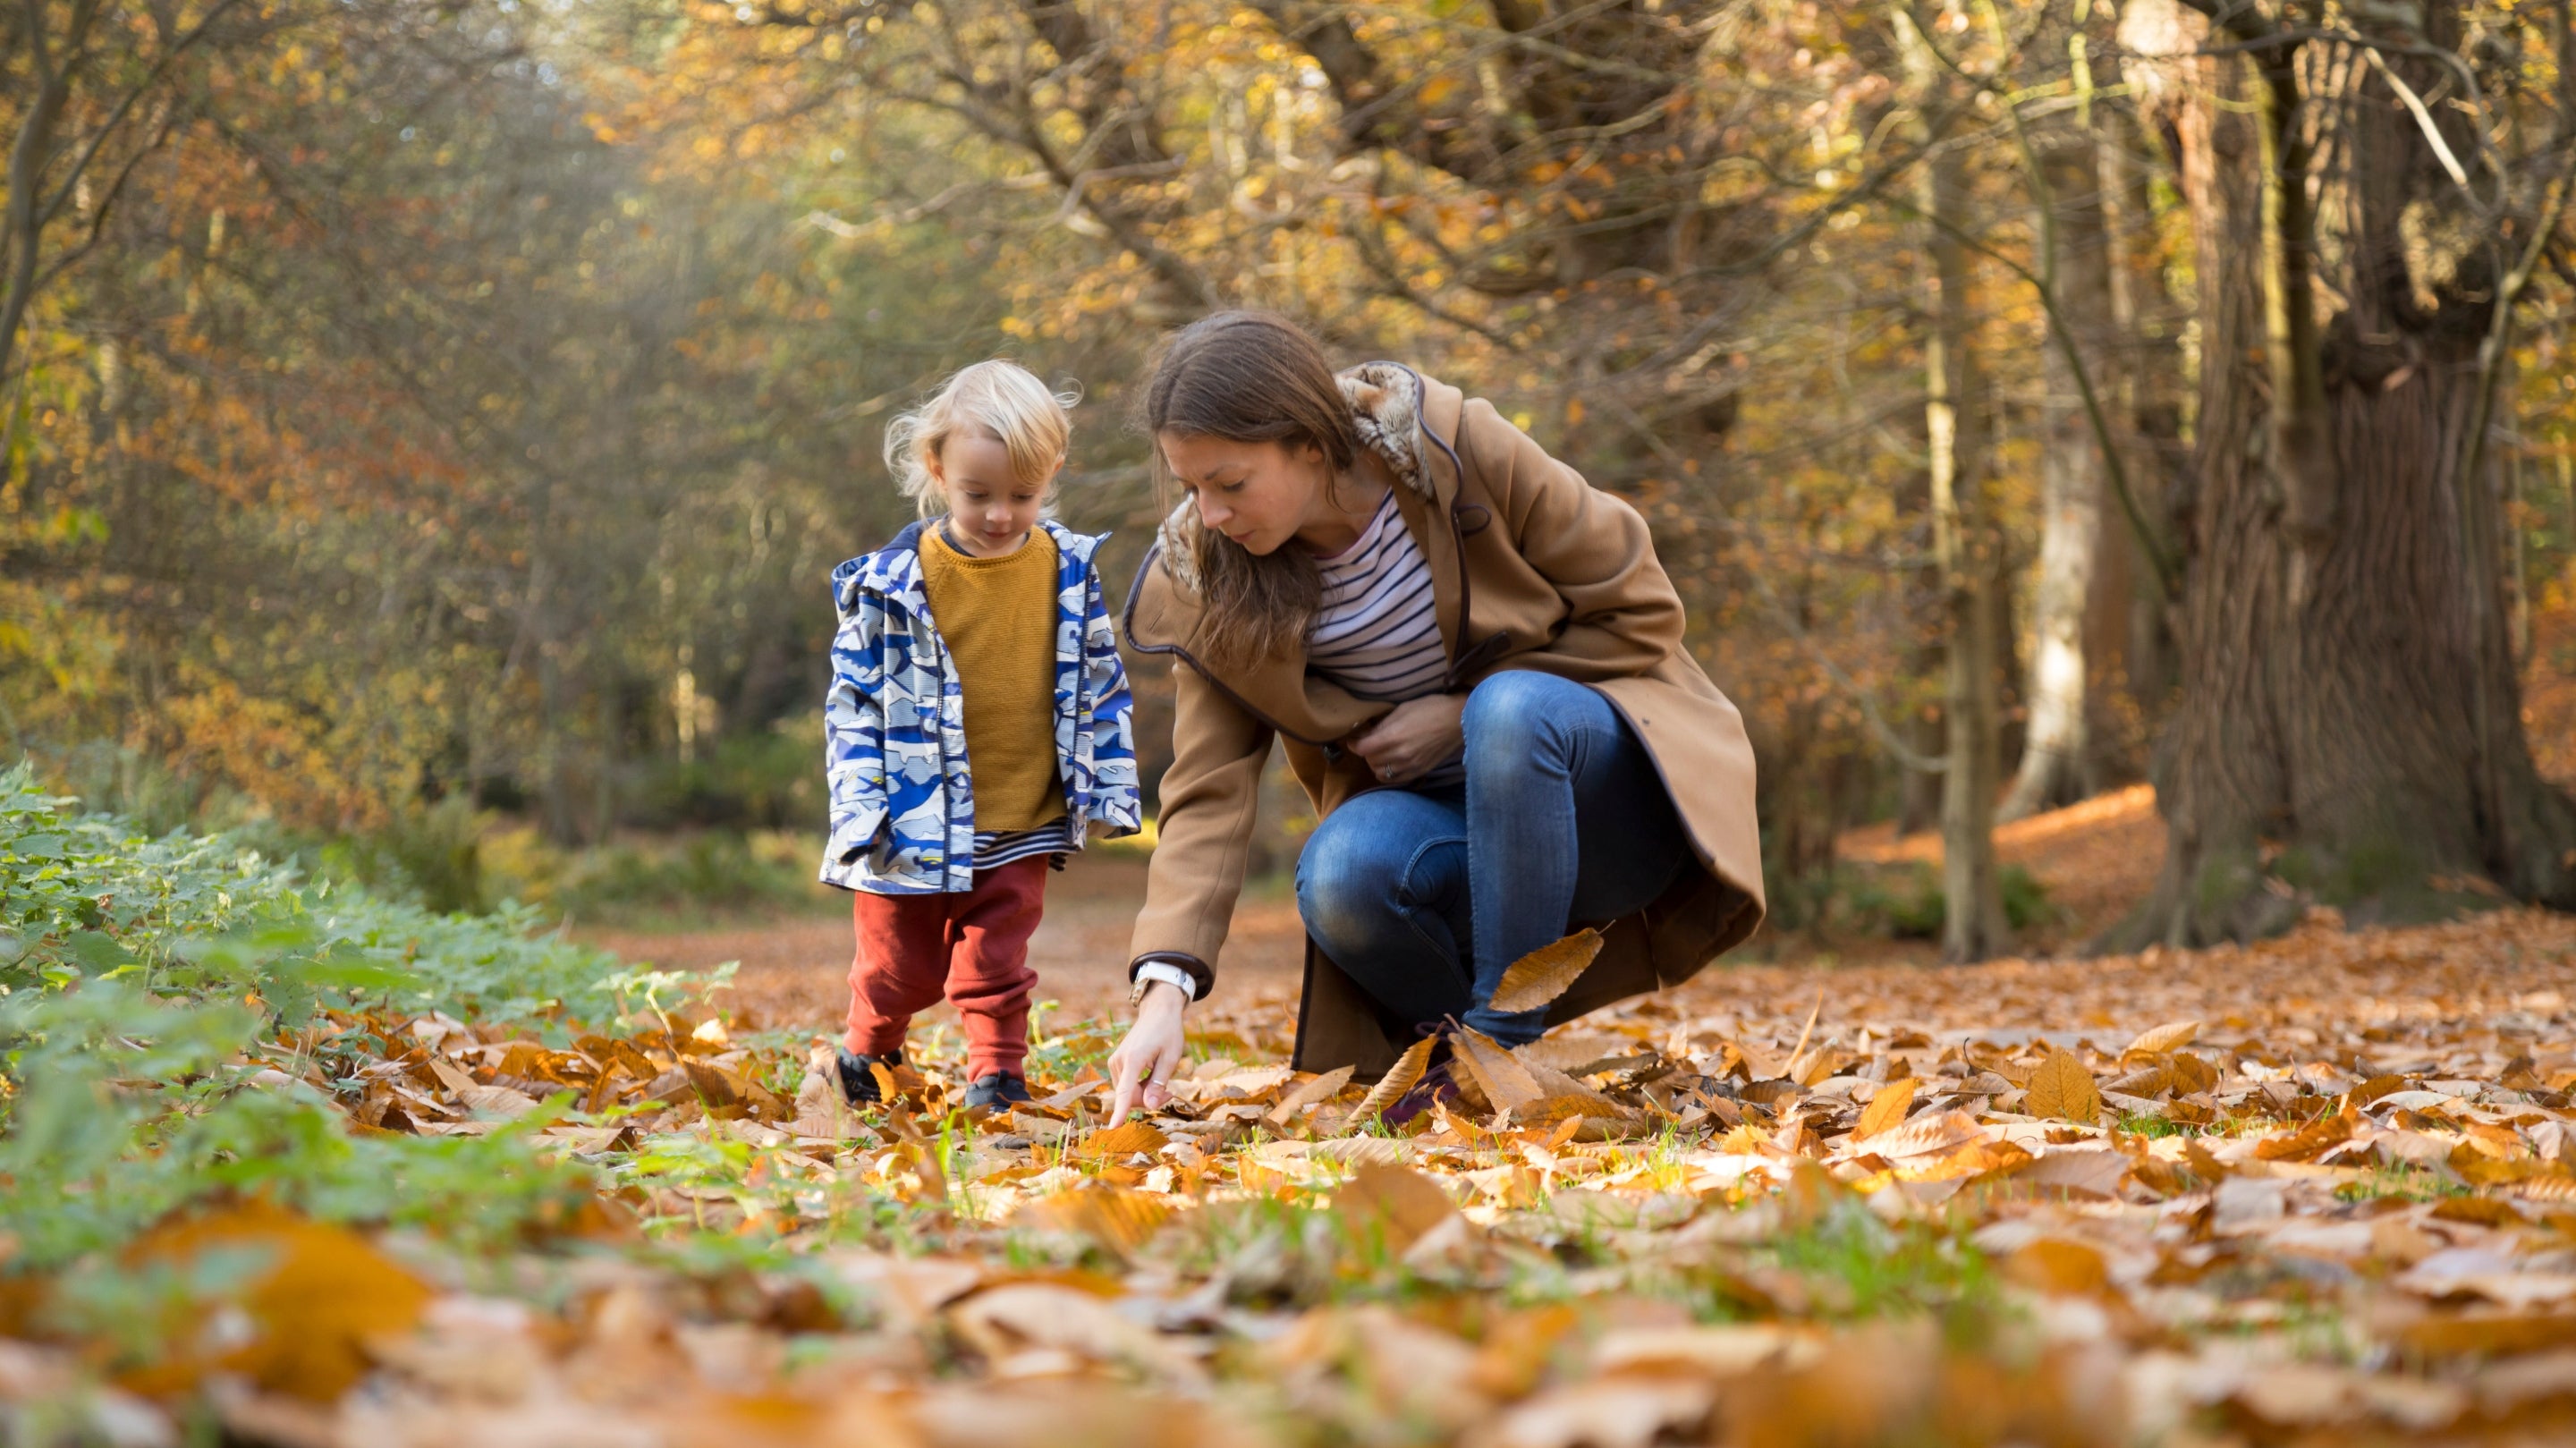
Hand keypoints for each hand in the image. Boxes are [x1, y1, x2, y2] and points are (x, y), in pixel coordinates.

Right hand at [1106, 980, 1188, 1125]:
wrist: (1158, 1012)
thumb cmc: (1168, 1033)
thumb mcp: (1171, 1058)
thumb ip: (1159, 1083)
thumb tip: (1149, 1105)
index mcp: (1133, 1059)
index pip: (1126, 1092)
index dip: (1120, 1112)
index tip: (1113, 1128)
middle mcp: (1118, 1061)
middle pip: (1130, 1097)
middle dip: (1148, 1100)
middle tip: (1170, 1092)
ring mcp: (1115, 1062)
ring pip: (1128, 1093)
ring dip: (1144, 1093)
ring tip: (1162, 1079)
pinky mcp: (1115, 1063)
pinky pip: (1126, 1085)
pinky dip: (1138, 1087)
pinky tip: (1151, 1075)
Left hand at [1345, 694, 1465, 784]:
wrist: (1458, 719)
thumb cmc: (1431, 708)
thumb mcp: (1402, 710)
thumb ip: (1382, 725)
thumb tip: (1366, 734)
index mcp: (1393, 736)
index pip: (1362, 748)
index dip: (1354, 743)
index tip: (1354, 739)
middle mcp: (1400, 755)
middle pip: (1370, 761)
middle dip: (1366, 752)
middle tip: (1369, 743)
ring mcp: (1410, 766)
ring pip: (1380, 774)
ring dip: (1376, 764)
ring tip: (1380, 755)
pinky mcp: (1420, 772)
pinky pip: (1396, 780)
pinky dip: (1389, 774)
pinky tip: (1392, 764)